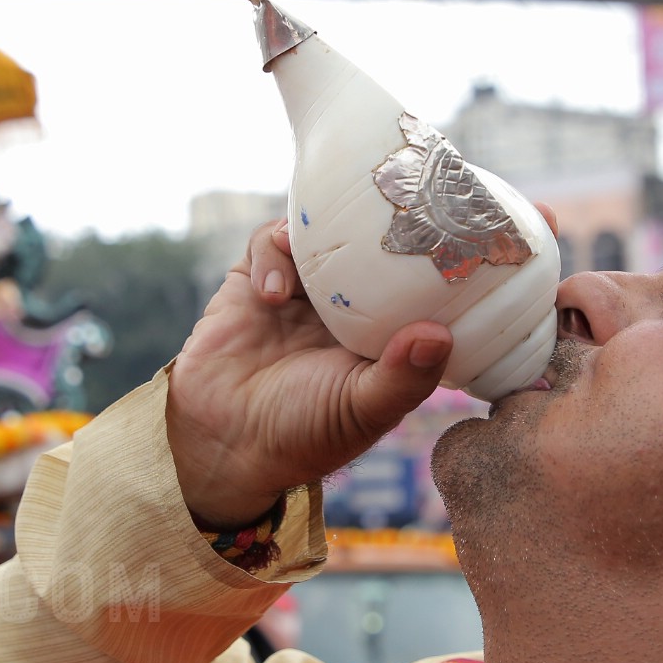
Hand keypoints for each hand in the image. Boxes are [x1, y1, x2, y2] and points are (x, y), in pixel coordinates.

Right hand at [166, 220, 453, 530]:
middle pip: (365, 245)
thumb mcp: (363, 411)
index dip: (422, 258)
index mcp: (378, 330)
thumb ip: (402, 379)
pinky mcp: (253, 280)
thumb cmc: (302, 435)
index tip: (437, 238)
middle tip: (379, 221)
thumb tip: (439, 335)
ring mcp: (298, 291)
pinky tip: (272, 294)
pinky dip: (272, 254)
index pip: (409, 281)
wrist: (223, 442)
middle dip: (372, 230)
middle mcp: (342, 305)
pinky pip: (269, 242)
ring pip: (318, 235)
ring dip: (318, 239)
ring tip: (311, 263)